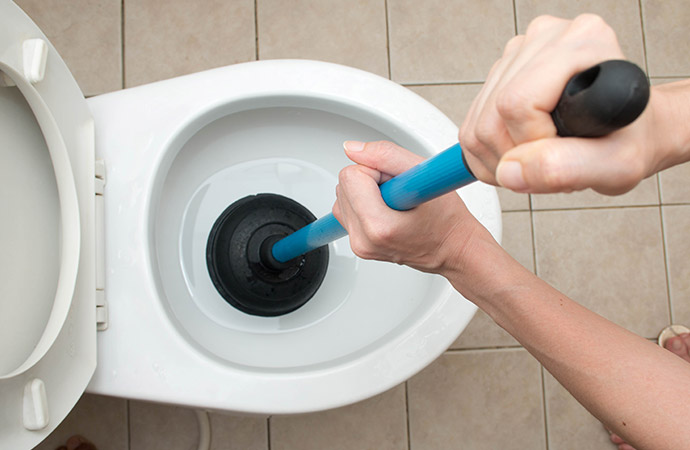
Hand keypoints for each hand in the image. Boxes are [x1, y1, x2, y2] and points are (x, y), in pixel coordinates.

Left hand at [332, 141, 489, 273]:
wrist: (452, 247)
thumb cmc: (446, 219)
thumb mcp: (424, 175)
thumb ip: (385, 155)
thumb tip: (352, 148)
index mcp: (378, 226)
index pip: (352, 175)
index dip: (376, 169)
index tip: (397, 182)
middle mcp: (363, 240)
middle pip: (344, 185)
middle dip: (370, 180)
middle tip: (398, 192)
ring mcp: (359, 245)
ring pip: (342, 196)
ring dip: (365, 192)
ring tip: (394, 202)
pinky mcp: (358, 245)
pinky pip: (346, 211)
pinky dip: (363, 204)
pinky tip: (386, 210)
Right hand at [459, 14, 661, 194]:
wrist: (630, 135)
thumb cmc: (629, 141)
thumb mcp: (616, 165)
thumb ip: (566, 167)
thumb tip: (510, 170)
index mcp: (582, 42)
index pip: (517, 103)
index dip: (531, 142)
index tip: (563, 151)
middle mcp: (546, 38)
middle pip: (491, 115)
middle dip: (514, 155)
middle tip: (551, 162)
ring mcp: (519, 53)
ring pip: (476, 126)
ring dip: (502, 159)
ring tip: (541, 158)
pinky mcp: (501, 73)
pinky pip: (471, 128)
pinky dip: (491, 155)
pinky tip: (523, 153)